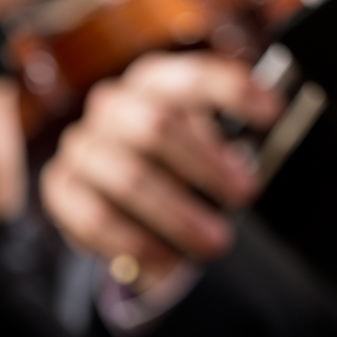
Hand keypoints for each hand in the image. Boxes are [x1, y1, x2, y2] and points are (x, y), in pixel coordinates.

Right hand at [40, 52, 279, 291]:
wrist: (114, 187)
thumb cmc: (176, 155)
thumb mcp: (205, 135)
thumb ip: (234, 134)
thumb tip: (276, 129)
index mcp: (154, 80)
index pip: (193, 75)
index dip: (233, 90)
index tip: (274, 113)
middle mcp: (113, 105)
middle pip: (158, 126)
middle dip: (208, 164)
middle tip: (247, 194)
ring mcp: (82, 144)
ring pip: (129, 178)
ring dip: (178, 215)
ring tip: (216, 243)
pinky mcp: (60, 187)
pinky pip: (95, 217)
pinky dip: (134, 242)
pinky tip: (167, 261)